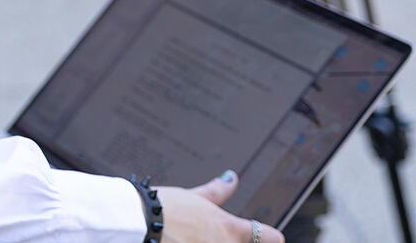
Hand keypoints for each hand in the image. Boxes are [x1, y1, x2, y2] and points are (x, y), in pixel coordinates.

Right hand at [157, 173, 283, 242]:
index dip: (271, 236)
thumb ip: (217, 191)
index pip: (265, 235)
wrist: (141, 223)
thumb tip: (232, 178)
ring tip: (192, 237)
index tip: (275, 237)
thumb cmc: (165, 208)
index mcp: (229, 228)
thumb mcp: (194, 196)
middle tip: (208, 233)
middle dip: (233, 241)